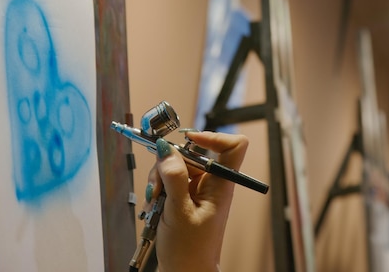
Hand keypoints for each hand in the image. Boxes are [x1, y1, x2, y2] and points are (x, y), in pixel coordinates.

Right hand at [145, 131, 248, 271]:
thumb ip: (173, 178)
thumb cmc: (189, 251)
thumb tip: (167, 150)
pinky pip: (171, 181)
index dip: (214, 136)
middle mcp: (212, 184)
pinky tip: (155, 205)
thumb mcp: (178, 211)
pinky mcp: (185, 198)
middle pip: (193, 154)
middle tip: (158, 184)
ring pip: (177, 167)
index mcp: (221, 186)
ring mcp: (198, 191)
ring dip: (161, 179)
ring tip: (155, 201)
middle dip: (170, 164)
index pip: (233, 146)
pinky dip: (159, 189)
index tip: (188, 138)